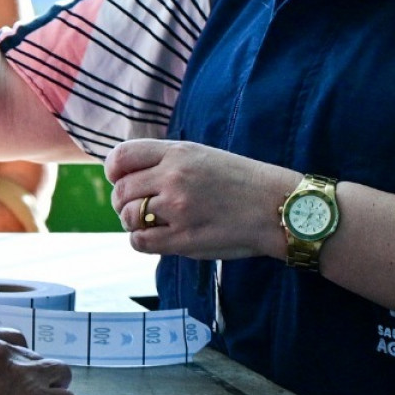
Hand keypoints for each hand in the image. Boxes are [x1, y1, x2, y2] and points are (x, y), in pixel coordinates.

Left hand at [106, 139, 293, 259]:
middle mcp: (174, 176)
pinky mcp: (184, 238)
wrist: (280, 207)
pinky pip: (140, 241)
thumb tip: (126, 176)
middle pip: (121, 190)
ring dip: (133, 222)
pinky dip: (141, 241)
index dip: (114, 171)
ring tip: (151, 223)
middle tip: (137, 208)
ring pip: (128, 216)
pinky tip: (155, 238)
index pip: (122, 156)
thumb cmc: (241, 182)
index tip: (119, 180)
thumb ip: (166, 161)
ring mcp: (178, 208)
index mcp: (178, 152)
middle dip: (122, 201)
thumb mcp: (203, 155)